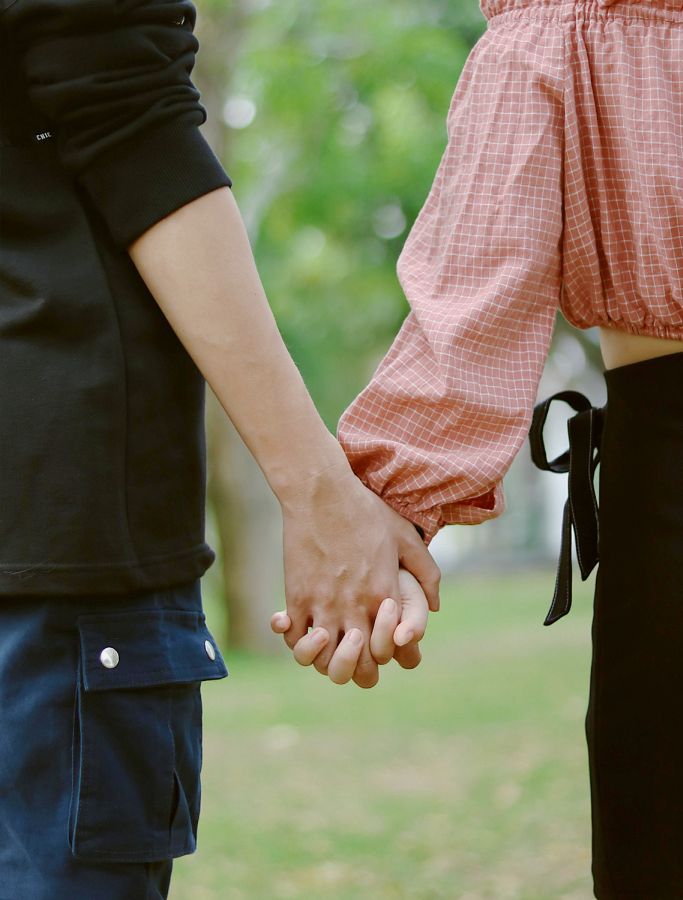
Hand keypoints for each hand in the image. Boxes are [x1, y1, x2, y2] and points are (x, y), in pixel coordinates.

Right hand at [277, 463, 440, 688]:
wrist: (322, 493)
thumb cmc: (366, 511)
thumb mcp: (406, 537)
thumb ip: (427, 573)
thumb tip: (437, 606)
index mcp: (384, 596)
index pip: (389, 652)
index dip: (384, 657)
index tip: (377, 642)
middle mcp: (356, 608)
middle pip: (356, 668)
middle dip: (356, 669)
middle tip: (351, 649)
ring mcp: (324, 605)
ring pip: (323, 660)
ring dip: (325, 658)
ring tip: (325, 639)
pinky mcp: (297, 597)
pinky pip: (294, 638)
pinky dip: (297, 641)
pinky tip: (299, 625)